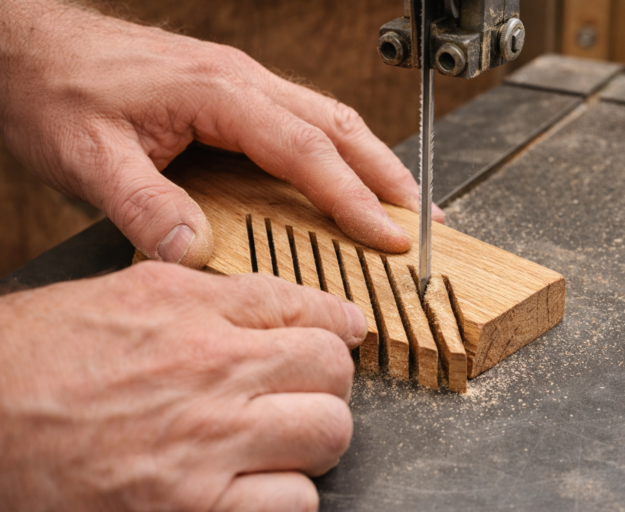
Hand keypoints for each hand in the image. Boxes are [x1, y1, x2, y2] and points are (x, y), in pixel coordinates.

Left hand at [0, 0, 443, 268]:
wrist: (27, 48)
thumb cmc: (56, 91)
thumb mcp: (89, 158)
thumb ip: (146, 206)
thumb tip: (198, 251)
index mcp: (219, 94)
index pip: (305, 150)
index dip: (352, 196)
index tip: (388, 234)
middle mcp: (241, 82)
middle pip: (336, 125)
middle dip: (385, 173)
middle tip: (422, 216)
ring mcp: (240, 83)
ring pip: (327, 117)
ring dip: (370, 158)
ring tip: (402, 197)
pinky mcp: (231, 92)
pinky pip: (301, 119)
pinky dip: (336, 149)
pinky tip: (344, 172)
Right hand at [0, 262, 367, 510]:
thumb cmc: (41, 361)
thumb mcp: (128, 297)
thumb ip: (216, 298)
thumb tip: (292, 306)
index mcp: (191, 311)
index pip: (307, 307)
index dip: (335, 322)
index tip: (341, 334)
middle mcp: (207, 372)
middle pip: (331, 369)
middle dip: (324, 381)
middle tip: (297, 392)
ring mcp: (205, 447)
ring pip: (327, 435)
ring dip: (308, 441)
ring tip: (271, 443)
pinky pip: (295, 505)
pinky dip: (283, 498)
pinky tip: (248, 486)